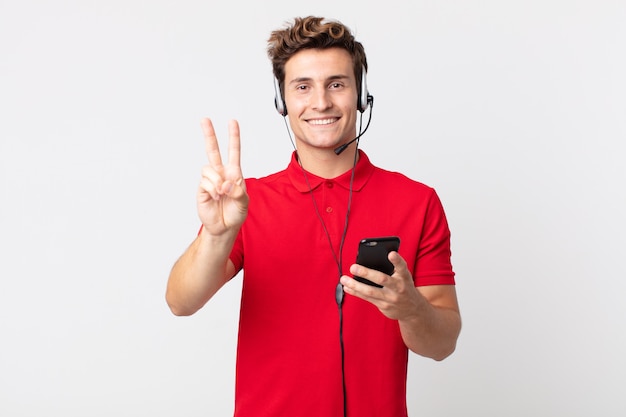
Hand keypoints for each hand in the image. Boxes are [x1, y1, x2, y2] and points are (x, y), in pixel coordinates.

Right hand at [197, 118, 248, 236]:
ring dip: (216, 181)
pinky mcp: (202, 188)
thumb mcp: (244, 202)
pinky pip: (205, 182)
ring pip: (209, 169)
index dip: (233, 137)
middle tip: (205, 119)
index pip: (233, 151)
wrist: (224, 227)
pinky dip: (212, 189)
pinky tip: (216, 197)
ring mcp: (210, 180)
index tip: (232, 122)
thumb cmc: (236, 213)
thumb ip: (238, 191)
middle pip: (213, 150)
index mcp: (234, 173)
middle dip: (209, 134)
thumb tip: (225, 183)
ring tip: (221, 194)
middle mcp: (221, 173)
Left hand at [340, 251, 422, 320]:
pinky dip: (356, 292)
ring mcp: (391, 298)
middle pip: (382, 279)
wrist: (414, 310)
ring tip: (344, 279)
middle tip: (353, 267)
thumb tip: (370, 258)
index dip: (397, 260)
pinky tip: (347, 287)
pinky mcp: (384, 306)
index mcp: (404, 277)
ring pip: (370, 291)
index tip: (391, 254)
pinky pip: (367, 298)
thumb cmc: (404, 287)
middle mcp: (399, 288)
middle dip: (366, 273)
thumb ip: (393, 268)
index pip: (402, 267)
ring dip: (355, 285)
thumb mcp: (404, 277)